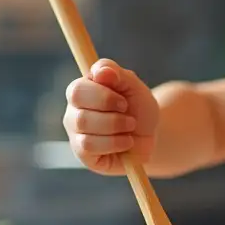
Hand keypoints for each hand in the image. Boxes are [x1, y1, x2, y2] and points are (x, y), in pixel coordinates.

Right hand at [63, 59, 158, 175]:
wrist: (150, 137)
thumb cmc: (139, 108)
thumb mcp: (134, 86)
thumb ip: (117, 74)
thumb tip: (100, 71)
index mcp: (82, 89)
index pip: (78, 89)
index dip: (102, 95)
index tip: (124, 101)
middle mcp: (74, 110)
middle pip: (78, 106)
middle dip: (110, 110)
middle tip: (128, 114)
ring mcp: (76, 132)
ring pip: (83, 125)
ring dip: (115, 125)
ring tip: (130, 127)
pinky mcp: (82, 153)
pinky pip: (88, 145)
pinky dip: (114, 142)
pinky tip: (126, 142)